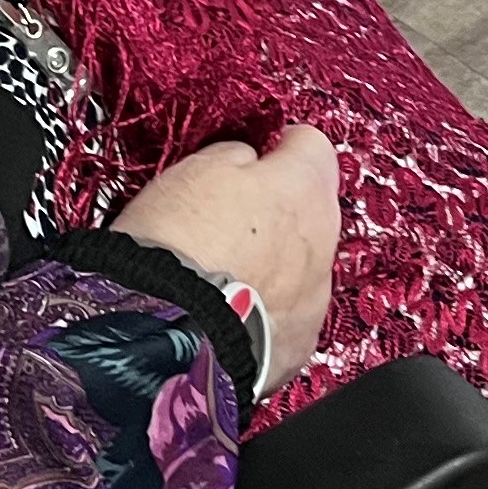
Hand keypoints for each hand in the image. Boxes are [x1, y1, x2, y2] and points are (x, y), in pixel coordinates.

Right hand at [108, 128, 339, 387]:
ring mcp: (315, 297)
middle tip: (230, 217)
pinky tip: (228, 309)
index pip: (310, 144)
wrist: (164, 333)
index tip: (256, 156)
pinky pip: (289, 314)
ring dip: (274, 262)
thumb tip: (245, 161)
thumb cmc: (175, 244)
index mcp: (303, 185)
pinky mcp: (297, 344)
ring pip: (303, 264)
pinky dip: (266, 309)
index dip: (277, 148)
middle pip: (312, 208)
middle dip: (279, 209)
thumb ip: (235, 156)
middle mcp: (323, 240)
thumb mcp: (195, 169)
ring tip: (223, 271)